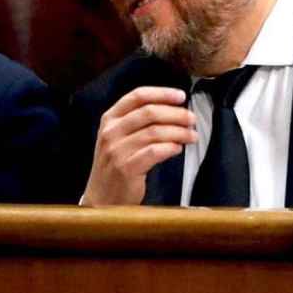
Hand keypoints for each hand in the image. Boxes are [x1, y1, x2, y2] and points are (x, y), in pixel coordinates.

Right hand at [81, 86, 196, 204]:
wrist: (101, 198)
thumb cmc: (115, 166)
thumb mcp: (117, 137)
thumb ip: (136, 121)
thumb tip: (172, 109)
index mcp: (109, 119)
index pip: (137, 96)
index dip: (162, 93)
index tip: (180, 96)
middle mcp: (110, 132)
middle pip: (149, 112)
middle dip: (176, 114)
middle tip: (192, 119)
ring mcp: (117, 150)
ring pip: (155, 132)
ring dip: (179, 132)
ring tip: (191, 136)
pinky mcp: (126, 168)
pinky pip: (154, 152)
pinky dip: (171, 148)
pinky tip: (178, 149)